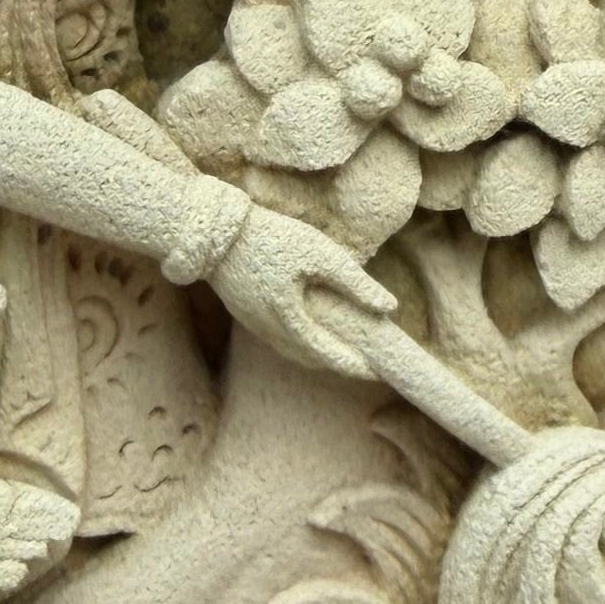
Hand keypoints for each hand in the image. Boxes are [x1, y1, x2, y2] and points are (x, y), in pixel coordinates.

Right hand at [214, 196, 399, 373]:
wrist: (214, 233)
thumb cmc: (271, 238)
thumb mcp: (321, 254)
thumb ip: (356, 284)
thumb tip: (389, 308)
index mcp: (291, 322)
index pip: (332, 356)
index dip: (358, 366)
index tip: (381, 371)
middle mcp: (270, 331)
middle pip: (311, 360)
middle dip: (340, 364)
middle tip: (367, 363)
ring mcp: (254, 325)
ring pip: (292, 352)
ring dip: (319, 356)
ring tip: (342, 350)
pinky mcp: (245, 314)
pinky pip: (278, 339)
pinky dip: (300, 343)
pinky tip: (310, 332)